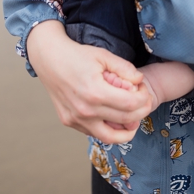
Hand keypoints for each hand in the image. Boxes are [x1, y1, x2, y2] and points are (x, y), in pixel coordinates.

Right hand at [27, 21, 156, 143]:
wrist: (48, 59)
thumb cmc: (77, 56)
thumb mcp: (104, 56)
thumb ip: (126, 69)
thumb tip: (140, 81)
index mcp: (95, 93)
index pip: (132, 104)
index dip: (144, 98)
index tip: (143, 89)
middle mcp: (84, 110)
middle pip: (126, 121)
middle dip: (142, 111)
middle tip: (143, 100)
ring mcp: (75, 119)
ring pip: (110, 137)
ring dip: (127, 129)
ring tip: (133, 114)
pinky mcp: (69, 121)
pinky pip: (94, 133)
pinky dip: (109, 128)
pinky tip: (114, 115)